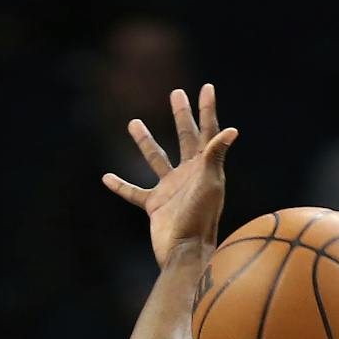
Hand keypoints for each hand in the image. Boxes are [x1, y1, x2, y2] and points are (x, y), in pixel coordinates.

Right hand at [102, 84, 238, 267]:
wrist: (185, 251)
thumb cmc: (201, 218)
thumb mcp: (209, 184)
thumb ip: (215, 155)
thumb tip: (232, 129)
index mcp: (205, 166)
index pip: (208, 131)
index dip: (207, 109)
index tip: (206, 87)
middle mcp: (188, 174)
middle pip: (185, 137)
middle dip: (181, 115)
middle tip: (176, 93)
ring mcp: (171, 189)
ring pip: (155, 159)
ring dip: (145, 141)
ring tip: (132, 122)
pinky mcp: (155, 205)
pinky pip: (134, 192)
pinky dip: (120, 185)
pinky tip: (106, 177)